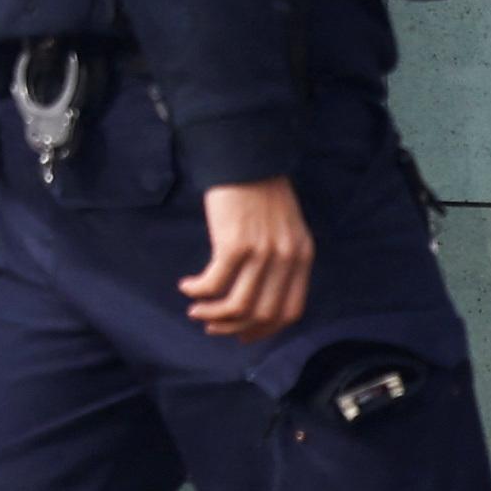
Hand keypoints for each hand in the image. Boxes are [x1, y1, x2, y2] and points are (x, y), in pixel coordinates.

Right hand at [184, 176, 315, 338]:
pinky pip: (214, 284)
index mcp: (302, 256)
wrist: (247, 157)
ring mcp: (262, 252)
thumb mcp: (285, 229)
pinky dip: (198, 291)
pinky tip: (187, 285)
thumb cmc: (261, 192)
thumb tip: (256, 299)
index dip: (264, 330)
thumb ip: (281, 260)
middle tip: (211, 326)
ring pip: (237, 306)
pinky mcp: (235, 243)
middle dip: (233, 328)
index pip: (290, 311)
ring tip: (196, 309)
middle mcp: (286, 257)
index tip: (241, 334)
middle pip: (262, 315)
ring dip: (212, 314)